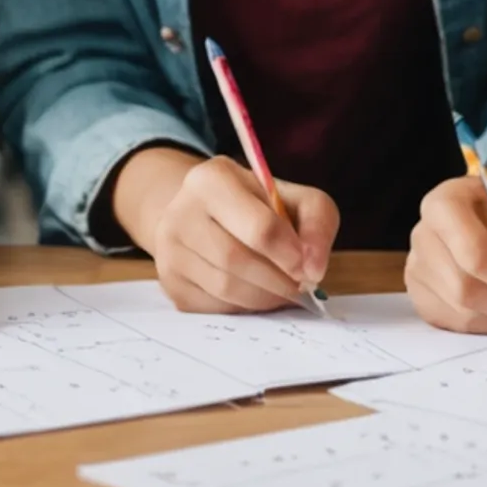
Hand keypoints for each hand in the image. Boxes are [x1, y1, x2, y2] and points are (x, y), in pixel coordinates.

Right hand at [109, 148, 336, 313]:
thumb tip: (314, 269)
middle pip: (238, 261)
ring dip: (264, 298)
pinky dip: (243, 307)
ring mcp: (168, 249)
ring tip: (282, 290)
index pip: (258, 227)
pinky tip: (255, 292)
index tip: (308, 269)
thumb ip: (318, 222)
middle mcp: (181, 211)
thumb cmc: (257, 206)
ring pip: (225, 289)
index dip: (289, 254)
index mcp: (212, 179)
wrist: (205, 214)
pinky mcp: (169, 281)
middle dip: (278, 281)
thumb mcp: (295, 197)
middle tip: (300, 287)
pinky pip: (214, 306)